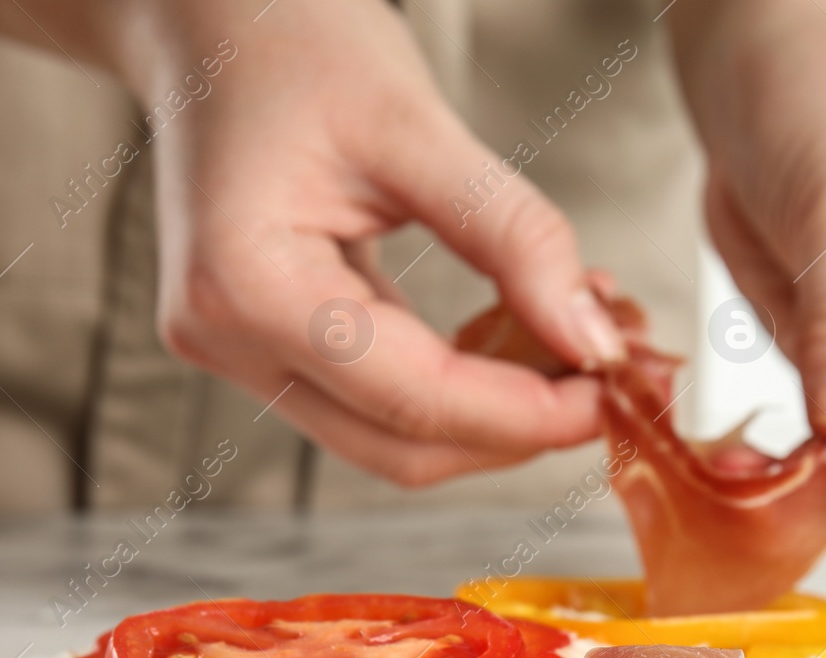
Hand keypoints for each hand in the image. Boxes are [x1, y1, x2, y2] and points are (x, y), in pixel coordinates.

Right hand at [0, 0, 626, 485]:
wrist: (212, 19)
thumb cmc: (292, 40)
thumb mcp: (418, 124)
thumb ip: (512, 236)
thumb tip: (593, 337)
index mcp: (246, 286)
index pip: (412, 399)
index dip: (527, 414)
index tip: (613, 396)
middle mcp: (226, 338)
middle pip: (401, 447)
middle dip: (517, 429)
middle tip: (610, 384)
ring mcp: (240, 349)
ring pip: (393, 437)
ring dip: (494, 412)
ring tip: (574, 345)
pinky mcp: (267, 344)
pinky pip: (378, 398)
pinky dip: (460, 382)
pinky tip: (519, 333)